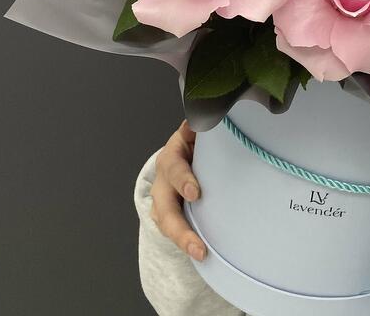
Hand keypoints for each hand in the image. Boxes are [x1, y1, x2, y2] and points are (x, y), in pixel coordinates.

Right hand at [150, 121, 206, 261]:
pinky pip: (176, 232)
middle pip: (166, 209)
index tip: (195, 193)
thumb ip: (199, 127)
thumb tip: (205, 115)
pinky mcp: (170, 216)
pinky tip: (203, 254)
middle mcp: (164, 183)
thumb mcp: (195, 132)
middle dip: (180, 228)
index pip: (175, 170)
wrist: (182, 154)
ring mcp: (164, 203)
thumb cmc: (195, 143)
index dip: (183, 181)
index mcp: (172, 158)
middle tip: (197, 246)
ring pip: (168, 225)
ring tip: (201, 254)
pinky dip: (187, 243)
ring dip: (183, 241)